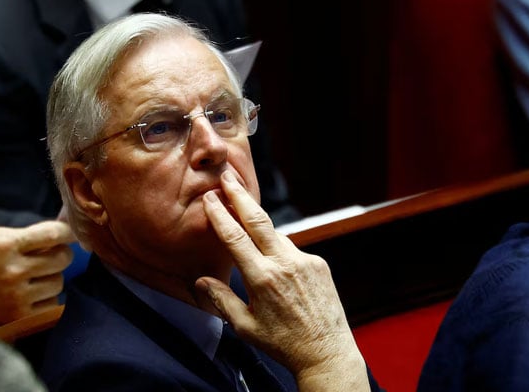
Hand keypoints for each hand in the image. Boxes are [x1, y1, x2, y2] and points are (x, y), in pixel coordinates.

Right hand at [0, 220, 74, 324]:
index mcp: (6, 244)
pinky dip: (47, 298)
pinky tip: (32, 293)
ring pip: (59, 282)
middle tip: (51, 256)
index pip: (52, 234)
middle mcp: (13, 270)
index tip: (72, 235)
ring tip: (36, 276)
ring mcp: (17, 295)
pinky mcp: (19, 315)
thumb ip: (29, 235)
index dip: (68, 233)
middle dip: (61, 255)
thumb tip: (65, 230)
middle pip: (62, 259)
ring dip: (52, 277)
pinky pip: (52, 303)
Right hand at [196, 171, 369, 391]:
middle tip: (228, 176)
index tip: (210, 199)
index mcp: (262, 279)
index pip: (235, 238)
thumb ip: (222, 300)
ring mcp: (305, 261)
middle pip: (258, 220)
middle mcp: (285, 264)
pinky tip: (274, 263)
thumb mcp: (245, 326)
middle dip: (240, 196)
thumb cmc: (283, 344)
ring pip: (276, 236)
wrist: (326, 352)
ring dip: (259, 228)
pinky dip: (279, 250)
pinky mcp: (319, 264)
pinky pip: (293, 249)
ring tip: (244, 220)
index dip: (220, 216)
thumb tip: (202, 281)